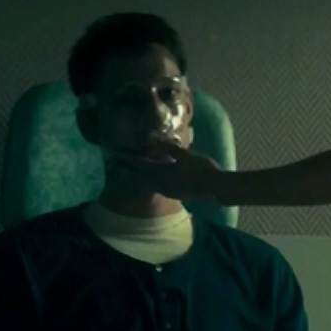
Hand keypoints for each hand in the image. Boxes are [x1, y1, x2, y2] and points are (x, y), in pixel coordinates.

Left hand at [108, 142, 223, 201]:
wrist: (217, 188)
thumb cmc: (202, 168)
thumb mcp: (184, 154)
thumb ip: (166, 146)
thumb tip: (149, 136)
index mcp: (162, 172)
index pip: (139, 164)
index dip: (126, 158)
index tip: (114, 154)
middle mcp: (161, 184)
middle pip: (140, 176)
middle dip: (128, 169)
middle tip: (116, 163)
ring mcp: (168, 191)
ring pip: (147, 183)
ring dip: (138, 176)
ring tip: (131, 172)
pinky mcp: (175, 195)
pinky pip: (156, 187)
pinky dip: (150, 182)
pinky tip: (153, 180)